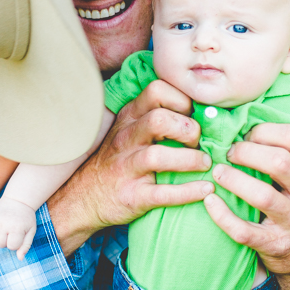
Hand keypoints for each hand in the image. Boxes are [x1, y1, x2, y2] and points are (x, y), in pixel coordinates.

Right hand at [0, 199, 38, 258]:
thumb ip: (25, 246)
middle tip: (11, 232)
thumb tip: (19, 259)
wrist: (17, 200)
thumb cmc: (25, 218)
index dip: (16, 243)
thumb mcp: (30, 231)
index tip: (19, 235)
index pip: (12, 246)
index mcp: (16, 228)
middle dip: (6, 241)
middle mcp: (3, 224)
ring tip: (3, 230)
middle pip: (0, 244)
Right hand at [47, 80, 213, 255]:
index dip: (182, 99)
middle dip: (188, 129)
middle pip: (159, 120)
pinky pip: (163, 194)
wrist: (83, 198)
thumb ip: (153, 115)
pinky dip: (189, 192)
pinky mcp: (132, 196)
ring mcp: (126, 168)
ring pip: (158, 156)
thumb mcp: (127, 129)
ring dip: (190, 160)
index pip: (157, 91)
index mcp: (129, 118)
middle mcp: (125, 139)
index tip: (194, 114)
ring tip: (204, 163)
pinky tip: (205, 189)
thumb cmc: (115, 160)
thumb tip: (200, 110)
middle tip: (198, 141)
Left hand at [202, 123, 289, 289]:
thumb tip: (241, 121)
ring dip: (233, 180)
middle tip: (227, 153)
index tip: (244, 134)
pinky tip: (209, 201)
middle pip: (278, 162)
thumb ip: (285, 153)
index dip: (263, 130)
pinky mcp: (276, 246)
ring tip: (217, 172)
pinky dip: (222, 215)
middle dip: (246, 152)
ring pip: (262, 196)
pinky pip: (244, 230)